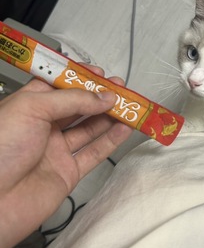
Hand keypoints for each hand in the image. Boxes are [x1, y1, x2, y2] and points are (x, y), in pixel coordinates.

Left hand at [0, 67, 133, 247]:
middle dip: (101, 96)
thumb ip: (72, 100)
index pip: (59, 86)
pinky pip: (94, 154)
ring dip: (110, 117)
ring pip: (90, 129)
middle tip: (122, 89)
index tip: (101, 73)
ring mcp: (56, 151)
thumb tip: (104, 96)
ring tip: (130, 106)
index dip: (80, 79)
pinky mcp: (67, 174)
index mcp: (29, 107)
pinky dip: (112, 141)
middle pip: (78, 107)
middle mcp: (43, 127)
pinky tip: (125, 129)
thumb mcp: (32, 109)